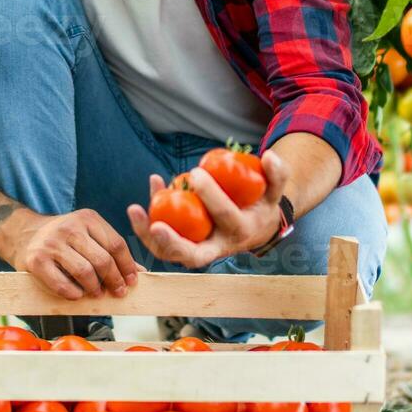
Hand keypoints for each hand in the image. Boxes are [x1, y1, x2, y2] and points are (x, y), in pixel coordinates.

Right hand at [0, 208, 139, 300]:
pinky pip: (62, 284)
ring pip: (84, 273)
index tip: (132, 282)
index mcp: (88, 218)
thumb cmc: (64, 240)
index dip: (127, 266)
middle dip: (114, 280)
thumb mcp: (88, 236)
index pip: (116, 244)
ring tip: (96, 293)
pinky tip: (77, 295)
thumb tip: (139, 273)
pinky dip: (74, 294)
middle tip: (118, 292)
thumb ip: (112, 251)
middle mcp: (70, 227)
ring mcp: (52, 243)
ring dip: (94, 289)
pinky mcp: (36, 260)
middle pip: (103, 260)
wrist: (25, 234)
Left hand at [128, 150, 288, 268]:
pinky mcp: (183, 248)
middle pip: (193, 255)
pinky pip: (162, 240)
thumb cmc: (260, 204)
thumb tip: (269, 156)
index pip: (225, 217)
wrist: (255, 228)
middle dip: (173, 242)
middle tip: (155, 223)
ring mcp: (198, 252)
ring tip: (134, 210)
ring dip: (148, 237)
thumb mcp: (273, 191)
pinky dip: (148, 223)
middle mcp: (218, 248)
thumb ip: (277, 174)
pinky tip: (151, 189)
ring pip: (170, 254)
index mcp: (240, 232)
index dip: (212, 197)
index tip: (196, 172)